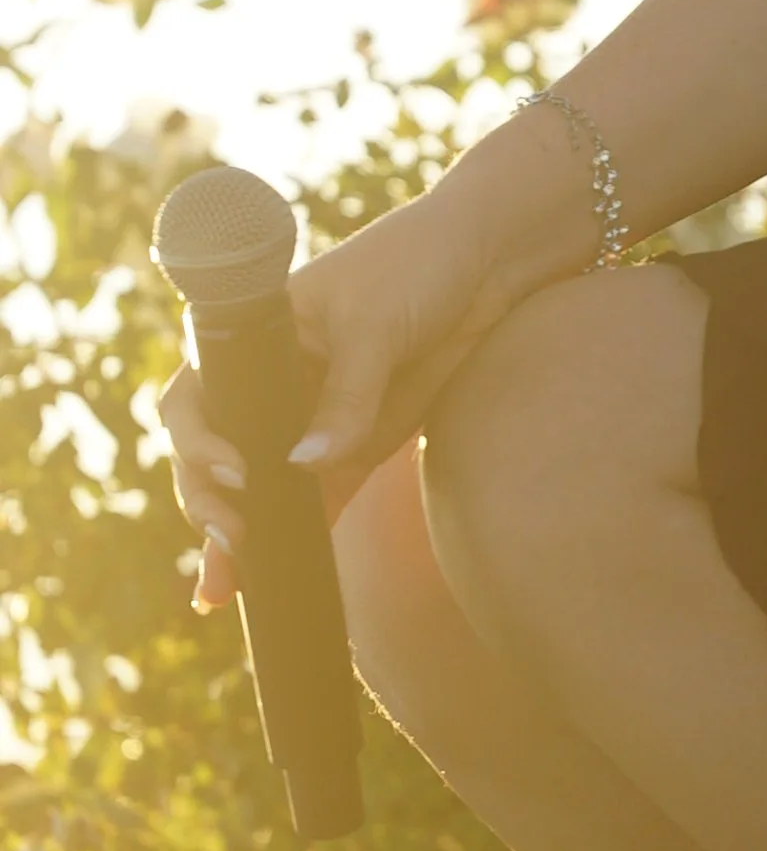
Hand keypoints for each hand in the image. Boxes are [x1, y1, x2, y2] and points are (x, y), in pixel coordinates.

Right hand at [163, 179, 528, 612]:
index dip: (197, 440)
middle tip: (232, 541)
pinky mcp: (356, 445)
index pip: (195, 397)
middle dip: (210, 502)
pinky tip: (277, 580)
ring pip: (261, 489)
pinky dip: (298, 539)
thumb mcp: (374, 324)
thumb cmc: (415, 264)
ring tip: (226, 591)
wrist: (486, 259)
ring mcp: (311, 418)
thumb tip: (303, 467)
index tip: (233, 472)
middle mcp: (271, 383)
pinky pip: (317, 499)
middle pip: (216, 454)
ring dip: (241, 539)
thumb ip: (345, 396)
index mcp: (254, 338)